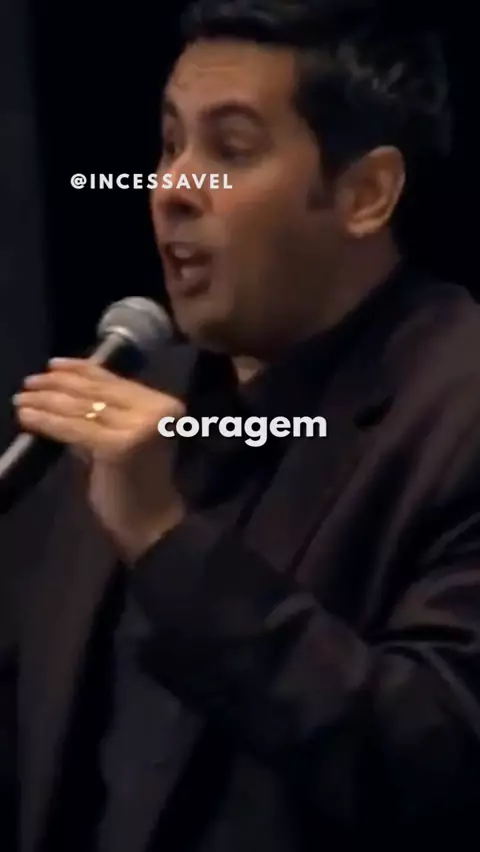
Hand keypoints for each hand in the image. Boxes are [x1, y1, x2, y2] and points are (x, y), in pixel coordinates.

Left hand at [13, 358, 185, 558]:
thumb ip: (104, 415)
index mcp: (164, 406)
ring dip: (46, 400)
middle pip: (97, 390)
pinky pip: (73, 427)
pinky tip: (27, 417)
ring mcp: (138, 428)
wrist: (152, 526)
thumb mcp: (124, 439)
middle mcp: (156, 411)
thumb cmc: (137, 486)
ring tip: (21, 398)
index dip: (81, 370)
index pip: (115, 381)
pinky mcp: (117, 446)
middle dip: (58, 383)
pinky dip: (46, 421)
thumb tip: (64, 392)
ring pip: (82, 406)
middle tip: (29, 382)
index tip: (53, 365)